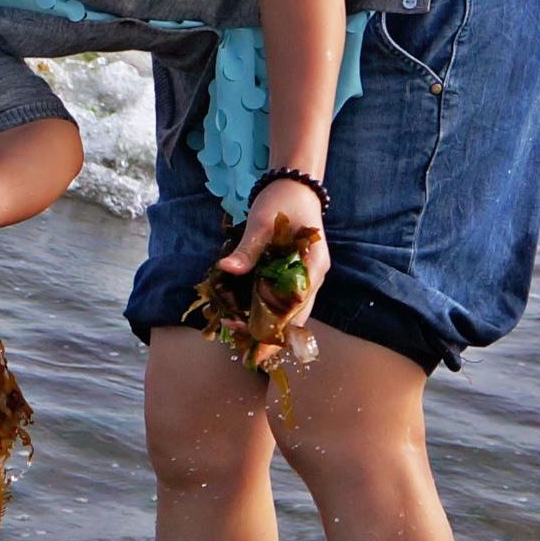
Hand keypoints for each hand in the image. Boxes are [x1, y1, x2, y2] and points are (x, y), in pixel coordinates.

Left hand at [215, 174, 330, 360]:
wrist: (293, 186)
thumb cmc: (281, 202)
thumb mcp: (262, 222)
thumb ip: (248, 249)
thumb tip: (226, 269)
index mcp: (313, 265)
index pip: (298, 305)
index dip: (279, 326)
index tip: (260, 343)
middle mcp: (313, 277)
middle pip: (296, 315)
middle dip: (273, 335)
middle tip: (249, 354)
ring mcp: (305, 277)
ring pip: (290, 310)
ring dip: (268, 325)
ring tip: (242, 338)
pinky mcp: (293, 274)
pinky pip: (282, 298)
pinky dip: (266, 310)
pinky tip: (245, 318)